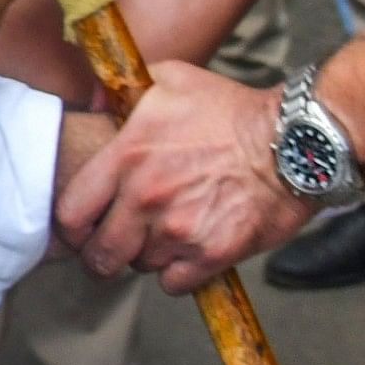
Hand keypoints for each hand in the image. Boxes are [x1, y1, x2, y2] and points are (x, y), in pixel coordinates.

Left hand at [56, 61, 312, 291]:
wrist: (294, 142)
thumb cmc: (233, 109)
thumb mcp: (171, 80)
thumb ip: (124, 93)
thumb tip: (95, 103)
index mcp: (127, 157)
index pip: (70, 213)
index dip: (71, 227)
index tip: (82, 228)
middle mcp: (146, 198)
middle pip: (98, 254)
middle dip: (102, 254)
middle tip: (116, 246)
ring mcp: (178, 230)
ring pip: (139, 267)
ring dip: (147, 257)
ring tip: (168, 233)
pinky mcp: (211, 255)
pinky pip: (173, 284)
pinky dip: (178, 274)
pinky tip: (190, 250)